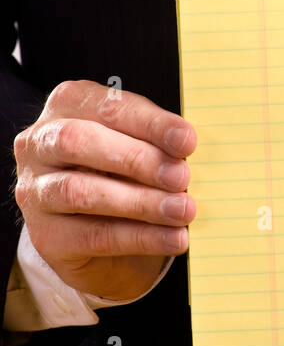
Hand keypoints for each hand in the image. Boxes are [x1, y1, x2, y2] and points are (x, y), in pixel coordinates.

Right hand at [13, 79, 196, 300]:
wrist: (104, 238)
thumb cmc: (125, 176)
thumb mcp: (141, 150)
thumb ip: (158, 144)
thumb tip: (187, 146)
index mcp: (67, 107)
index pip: (106, 106)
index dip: (149, 123)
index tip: (186, 140)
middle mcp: (40, 144)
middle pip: (78, 141)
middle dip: (136, 159)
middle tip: (181, 176)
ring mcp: (35, 191)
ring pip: (81, 191)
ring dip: (140, 202)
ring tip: (182, 210)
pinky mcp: (46, 235)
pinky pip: (94, 236)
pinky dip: (140, 237)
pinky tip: (173, 238)